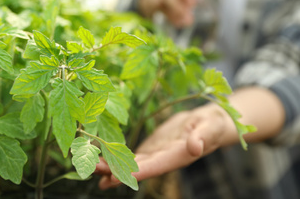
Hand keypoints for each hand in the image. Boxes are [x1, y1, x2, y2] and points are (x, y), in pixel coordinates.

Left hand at [95, 105, 236, 189]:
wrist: (208, 124)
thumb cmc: (212, 124)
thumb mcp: (210, 127)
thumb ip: (203, 137)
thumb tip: (195, 147)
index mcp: (176, 156)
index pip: (152, 166)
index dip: (133, 172)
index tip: (113, 176)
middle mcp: (162, 160)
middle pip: (135, 168)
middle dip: (112, 169)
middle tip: (89, 168)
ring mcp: (155, 155)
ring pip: (129, 163)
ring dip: (109, 165)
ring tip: (87, 166)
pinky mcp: (150, 147)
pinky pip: (130, 155)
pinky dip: (116, 157)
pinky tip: (100, 159)